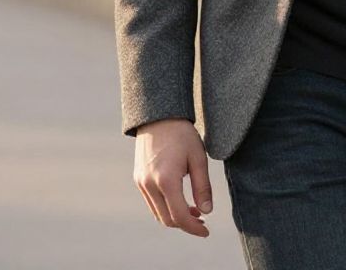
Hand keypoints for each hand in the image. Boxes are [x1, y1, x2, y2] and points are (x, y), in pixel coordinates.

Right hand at [133, 118, 212, 236]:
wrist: (159, 115)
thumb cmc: (182, 134)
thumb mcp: (198, 158)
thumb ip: (202, 186)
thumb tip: (207, 211)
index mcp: (166, 180)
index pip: (180, 216)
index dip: (193, 228)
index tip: (206, 231)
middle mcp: (149, 184)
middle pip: (167, 219)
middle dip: (185, 224)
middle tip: (202, 220)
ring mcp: (141, 182)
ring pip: (157, 212)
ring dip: (174, 216)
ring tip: (193, 210)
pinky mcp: (138, 178)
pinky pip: (151, 201)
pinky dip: (165, 206)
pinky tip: (179, 198)